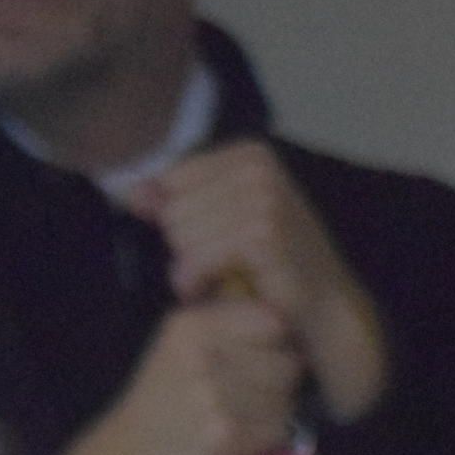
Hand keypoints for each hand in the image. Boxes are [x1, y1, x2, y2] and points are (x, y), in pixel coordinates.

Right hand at [60, 299, 305, 454]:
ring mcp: (216, 397)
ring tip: (240, 421)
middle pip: (287, 362)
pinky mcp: (227, 436)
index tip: (257, 361)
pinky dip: (265, 440)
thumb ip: (226, 326)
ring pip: (287, 399)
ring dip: (273, 414)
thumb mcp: (178, 347)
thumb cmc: (158, 403)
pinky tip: (238, 442)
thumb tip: (286, 323)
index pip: (273, 321)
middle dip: (277, 382)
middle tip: (248, 398)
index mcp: (192, 327)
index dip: (274, 344)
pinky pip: (278, 430)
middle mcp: (205, 356)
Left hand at [128, 140, 387, 421]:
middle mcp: (257, 167)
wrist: (321, 300)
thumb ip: (174, 201)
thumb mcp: (219, 221)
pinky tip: (214, 288)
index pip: (171, 180)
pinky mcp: (262, 234)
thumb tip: (133, 192)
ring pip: (179, 235)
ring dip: (190, 268)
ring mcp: (262, 198)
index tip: (209, 237)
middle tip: (216, 263)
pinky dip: (197, 281)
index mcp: (248, 154)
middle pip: (172, 209)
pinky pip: (196, 258)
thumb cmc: (267, 262)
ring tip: (219, 276)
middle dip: (185, 246)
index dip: (178, 219)